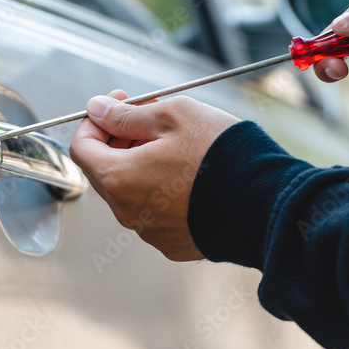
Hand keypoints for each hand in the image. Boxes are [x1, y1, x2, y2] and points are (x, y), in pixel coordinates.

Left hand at [70, 90, 237, 260]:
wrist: (267, 202)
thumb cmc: (222, 156)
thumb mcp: (172, 115)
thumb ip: (126, 114)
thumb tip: (96, 110)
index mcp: (119, 178)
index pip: (82, 146)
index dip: (96, 120)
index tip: (117, 105)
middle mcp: (128, 211)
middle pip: (105, 169)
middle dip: (120, 139)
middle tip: (149, 118)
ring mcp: (150, 231)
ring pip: (130, 190)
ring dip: (140, 163)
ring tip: (175, 144)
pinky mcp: (173, 243)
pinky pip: (154, 211)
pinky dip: (161, 189)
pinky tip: (189, 173)